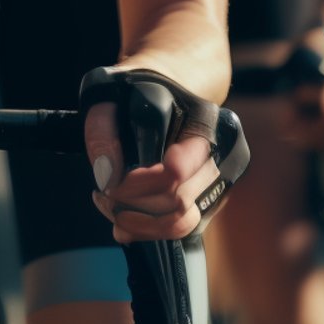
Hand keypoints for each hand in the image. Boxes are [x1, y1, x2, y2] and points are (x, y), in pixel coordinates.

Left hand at [83, 100, 222, 243]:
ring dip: (141, 224)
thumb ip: (101, 132)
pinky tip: (125, 220)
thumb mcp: (109, 97)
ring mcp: (220, 182)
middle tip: (101, 196)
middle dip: (133, 205)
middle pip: (177, 201)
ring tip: (111, 209)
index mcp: (203, 121)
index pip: (177, 170)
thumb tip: (107, 179)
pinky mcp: (210, 202)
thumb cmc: (135, 93)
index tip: (111, 186)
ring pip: (183, 223)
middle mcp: (222, 155)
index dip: (139, 184)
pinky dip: (150, 231)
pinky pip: (184, 230)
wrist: (165, 93)